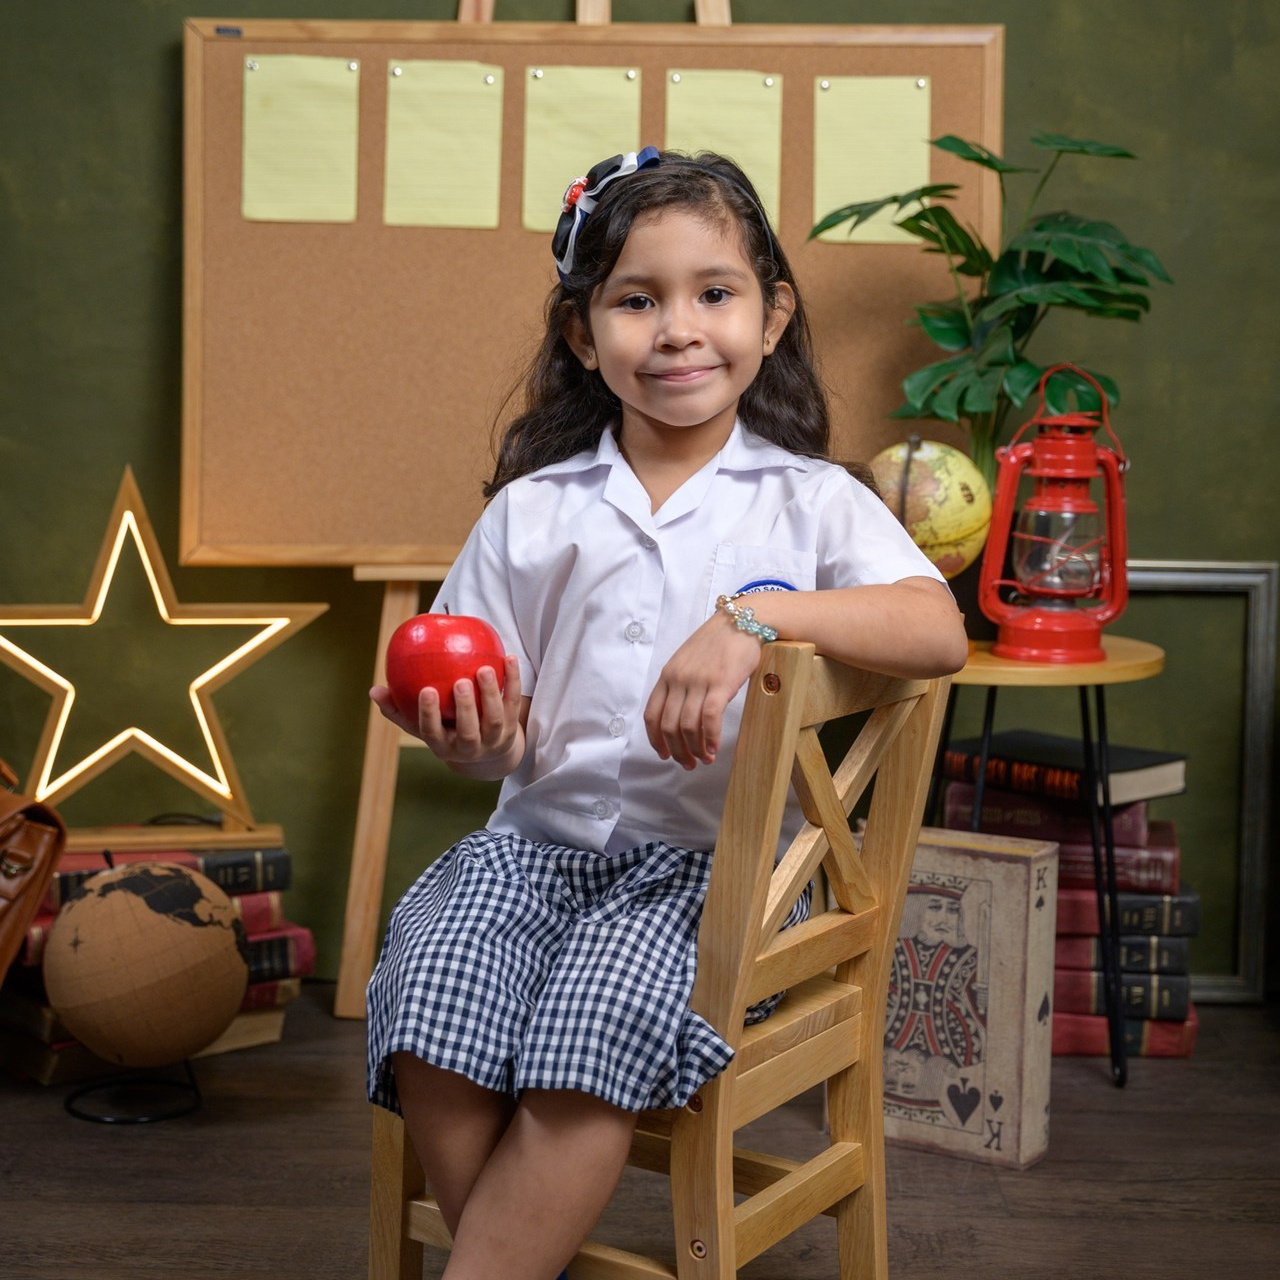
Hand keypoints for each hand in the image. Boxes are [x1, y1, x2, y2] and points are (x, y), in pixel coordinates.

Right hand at [371, 654, 523, 772]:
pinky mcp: (512, 729)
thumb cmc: (445, 731)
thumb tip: (374, 690)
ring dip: (491, 694)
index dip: (429, 715)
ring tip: (484, 669)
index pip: (433, 734)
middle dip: (465, 708)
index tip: (426, 690)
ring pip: (495, 720)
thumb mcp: (421, 725)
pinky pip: (513, 703)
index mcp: (444, 747)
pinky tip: (509, 657)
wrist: (487, 755)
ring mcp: (493, 740)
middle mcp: (469, 748)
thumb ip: (398, 709)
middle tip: (460, 682)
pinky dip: (513, 681)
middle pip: (468, 731)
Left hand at [644, 612, 763, 769]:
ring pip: (688, 726)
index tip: (664, 754)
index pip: (651, 714)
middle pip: (668, 726)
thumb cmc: (719, 643)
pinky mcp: (720, 683)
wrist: (743, 622)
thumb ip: (681, 684)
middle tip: (688, 764)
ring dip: (695, 749)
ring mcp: (698, 681)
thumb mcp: (689, 661)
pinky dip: (710, 739)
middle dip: (676, 751)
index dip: (655, 740)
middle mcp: (678, 679)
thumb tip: (680, 715)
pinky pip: (709, 719)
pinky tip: (714, 748)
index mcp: (668, 675)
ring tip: (704, 759)